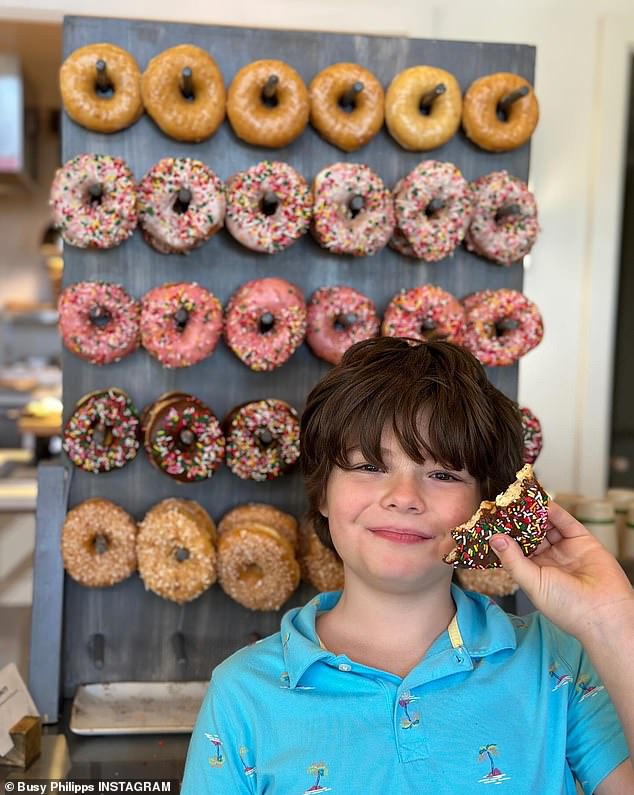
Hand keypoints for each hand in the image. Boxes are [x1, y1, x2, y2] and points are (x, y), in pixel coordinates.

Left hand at [489, 501, 633, 641]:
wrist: (605, 612)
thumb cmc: (567, 607)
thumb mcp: (533, 583)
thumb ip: (513, 560)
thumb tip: (495, 540)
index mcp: (533, 573)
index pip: (515, 549)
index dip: (505, 536)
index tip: (490, 521)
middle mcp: (548, 560)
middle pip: (529, 535)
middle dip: (517, 521)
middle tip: (503, 504)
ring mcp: (564, 549)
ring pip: (546, 526)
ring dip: (534, 513)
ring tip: (520, 499)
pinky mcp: (581, 540)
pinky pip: (565, 522)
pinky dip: (554, 511)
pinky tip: (541, 503)